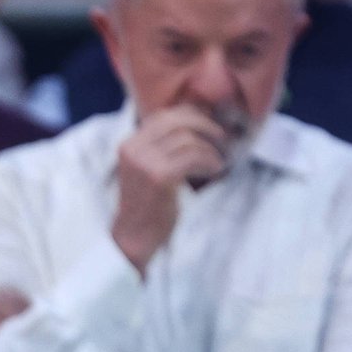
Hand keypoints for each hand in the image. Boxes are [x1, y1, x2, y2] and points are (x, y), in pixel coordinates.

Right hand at [111, 105, 230, 272]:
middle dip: (205, 125)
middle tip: (222, 138)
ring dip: (210, 149)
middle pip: (176, 121)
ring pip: (188, 139)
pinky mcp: (160, 177)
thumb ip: (160, 149)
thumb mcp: (146, 169)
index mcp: (130, 144)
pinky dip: (210, 161)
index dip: (190, 115)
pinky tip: (215, 170)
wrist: (134, 236)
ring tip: (218, 162)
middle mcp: (134, 148)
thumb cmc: (147, 204)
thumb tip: (193, 125)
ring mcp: (145, 162)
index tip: (209, 125)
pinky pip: (193, 157)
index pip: (163, 115)